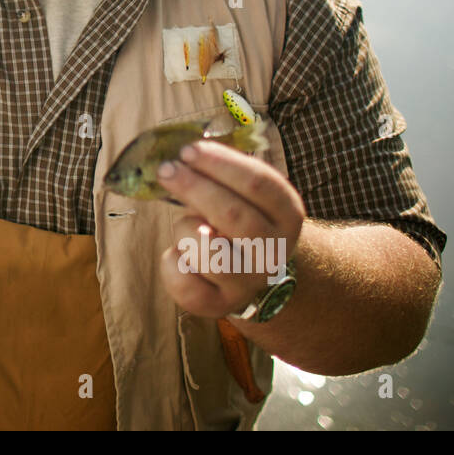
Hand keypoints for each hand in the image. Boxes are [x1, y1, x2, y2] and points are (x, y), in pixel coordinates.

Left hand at [156, 139, 305, 317]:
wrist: (252, 272)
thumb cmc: (238, 220)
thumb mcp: (242, 194)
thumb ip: (219, 175)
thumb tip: (179, 158)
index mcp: (287, 214)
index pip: (259, 183)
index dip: (221, 164)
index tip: (188, 150)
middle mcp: (274, 251)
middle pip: (233, 214)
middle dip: (193, 187)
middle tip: (166, 169)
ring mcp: (249, 281)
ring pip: (207, 251)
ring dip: (184, 228)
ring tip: (186, 224)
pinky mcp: (220, 304)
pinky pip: (185, 283)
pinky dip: (172, 262)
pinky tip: (178, 253)